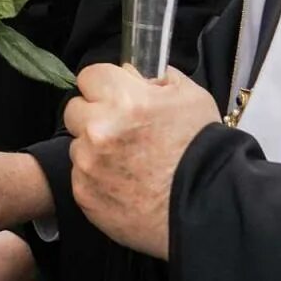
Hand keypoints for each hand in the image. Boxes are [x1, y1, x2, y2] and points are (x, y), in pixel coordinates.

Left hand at [64, 64, 220, 259]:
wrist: (206, 206)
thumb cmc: (201, 150)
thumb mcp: (189, 97)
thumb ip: (157, 78)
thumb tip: (133, 74)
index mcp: (123, 99)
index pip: (89, 76)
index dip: (105, 85)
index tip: (115, 96)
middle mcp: (98, 129)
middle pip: (74, 110)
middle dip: (93, 115)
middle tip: (120, 129)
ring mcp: (88, 164)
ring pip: (77, 145)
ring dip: (94, 149)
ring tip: (128, 162)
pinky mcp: (84, 194)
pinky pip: (81, 176)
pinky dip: (96, 178)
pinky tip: (125, 183)